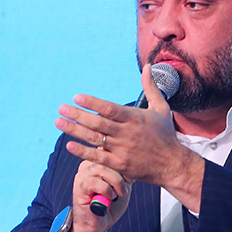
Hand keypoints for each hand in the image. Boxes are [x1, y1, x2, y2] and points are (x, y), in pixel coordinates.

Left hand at [55, 64, 195, 189]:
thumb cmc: (166, 135)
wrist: (172, 164)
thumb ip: (151, 87)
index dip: (93, 103)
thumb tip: (147, 66)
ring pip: (94, 138)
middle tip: (61, 108)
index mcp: (135, 118)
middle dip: (77, 115)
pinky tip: (69, 144)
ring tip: (59, 122)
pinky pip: (98, 157)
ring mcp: (122, 150)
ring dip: (74, 130)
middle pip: (98, 123)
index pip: (110, 108)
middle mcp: (127, 133)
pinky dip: (83, 152)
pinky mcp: (120, 164)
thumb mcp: (162, 108)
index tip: (77, 97)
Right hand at [70, 160, 129, 231]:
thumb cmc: (111, 204)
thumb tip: (129, 161)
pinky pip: (95, 182)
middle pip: (107, 158)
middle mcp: (87, 166)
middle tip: (128, 185)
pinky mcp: (80, 188)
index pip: (109, 152)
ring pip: (102, 168)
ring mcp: (82, 176)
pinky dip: (106, 190)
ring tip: (118, 194)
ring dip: (116, 182)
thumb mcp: (122, 185)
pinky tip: (109, 198)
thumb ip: (123, 172)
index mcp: (96, 162)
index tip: (130, 178)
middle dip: (122, 173)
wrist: (99, 224)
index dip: (123, 163)